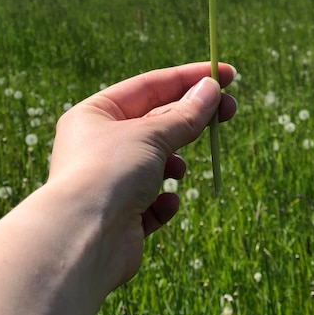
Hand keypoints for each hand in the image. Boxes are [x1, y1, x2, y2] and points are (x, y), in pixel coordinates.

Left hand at [48, 62, 236, 292]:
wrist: (83, 241)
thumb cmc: (110, 173)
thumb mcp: (152, 134)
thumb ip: (185, 114)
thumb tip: (212, 88)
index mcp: (96, 114)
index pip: (150, 86)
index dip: (189, 78)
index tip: (225, 73)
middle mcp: (101, 144)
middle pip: (157, 121)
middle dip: (192, 117)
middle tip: (230, 109)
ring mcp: (112, 180)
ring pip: (158, 160)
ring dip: (174, 162)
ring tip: (178, 169)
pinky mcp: (123, 215)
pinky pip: (154, 199)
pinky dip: (164, 199)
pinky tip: (165, 201)